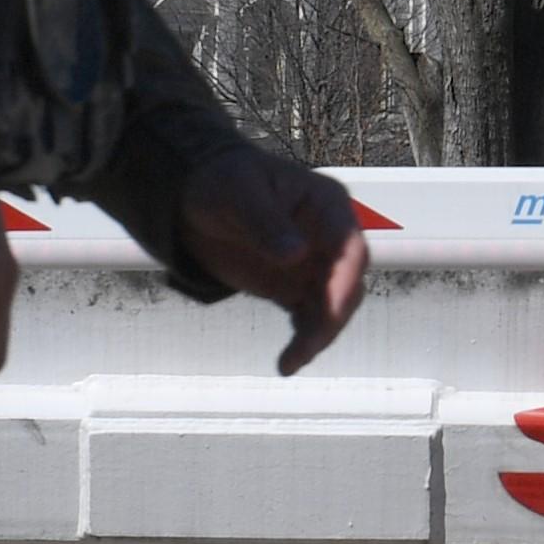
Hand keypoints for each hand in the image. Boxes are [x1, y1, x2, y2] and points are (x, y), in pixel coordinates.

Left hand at [176, 147, 369, 374]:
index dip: (346, 278)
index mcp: (325, 206)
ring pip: (332, 306)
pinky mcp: (294, 288)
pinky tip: (287, 362)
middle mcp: (328, 238)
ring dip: (318, 335)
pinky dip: (303, 340)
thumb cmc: (222, 181)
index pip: (350, 245)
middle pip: (348, 282)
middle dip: (333, 316)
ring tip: (291, 361)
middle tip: (308, 345)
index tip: (334, 309)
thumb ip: (266, 223)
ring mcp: (314, 265)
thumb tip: (296, 255)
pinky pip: (309, 318)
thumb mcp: (239, 194)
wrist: (194, 197)